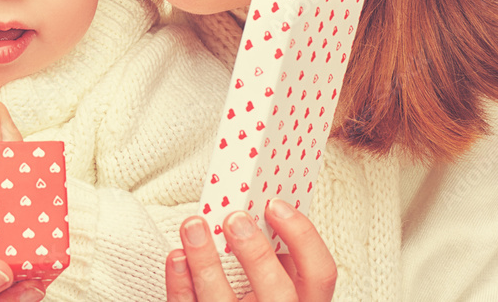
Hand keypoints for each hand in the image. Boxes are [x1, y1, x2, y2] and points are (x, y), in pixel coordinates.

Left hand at [165, 199, 335, 301]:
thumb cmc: (257, 294)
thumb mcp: (277, 279)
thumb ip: (275, 253)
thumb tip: (252, 205)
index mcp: (303, 299)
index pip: (320, 272)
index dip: (302, 236)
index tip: (275, 204)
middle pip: (277, 293)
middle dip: (256, 254)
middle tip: (234, 218)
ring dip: (206, 261)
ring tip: (193, 226)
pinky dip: (180, 284)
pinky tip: (177, 257)